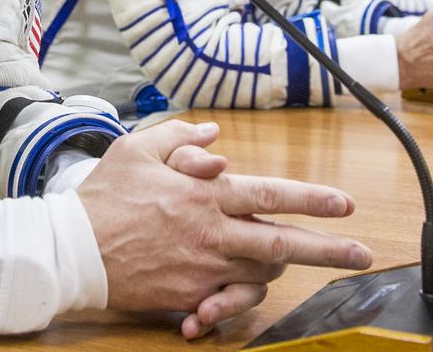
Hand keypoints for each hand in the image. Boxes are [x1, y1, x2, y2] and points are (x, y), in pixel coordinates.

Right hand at [76, 120, 371, 338]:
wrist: (72, 251)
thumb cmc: (102, 198)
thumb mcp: (136, 150)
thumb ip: (180, 137)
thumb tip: (213, 133)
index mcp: (203, 194)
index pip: (270, 194)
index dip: (311, 199)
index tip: (344, 204)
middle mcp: (211, 233)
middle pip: (282, 242)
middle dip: (328, 249)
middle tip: (361, 254)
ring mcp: (203, 269)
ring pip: (261, 272)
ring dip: (282, 266)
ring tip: (295, 258)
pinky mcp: (189, 296)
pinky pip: (228, 299)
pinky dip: (237, 296)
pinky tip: (240, 295)